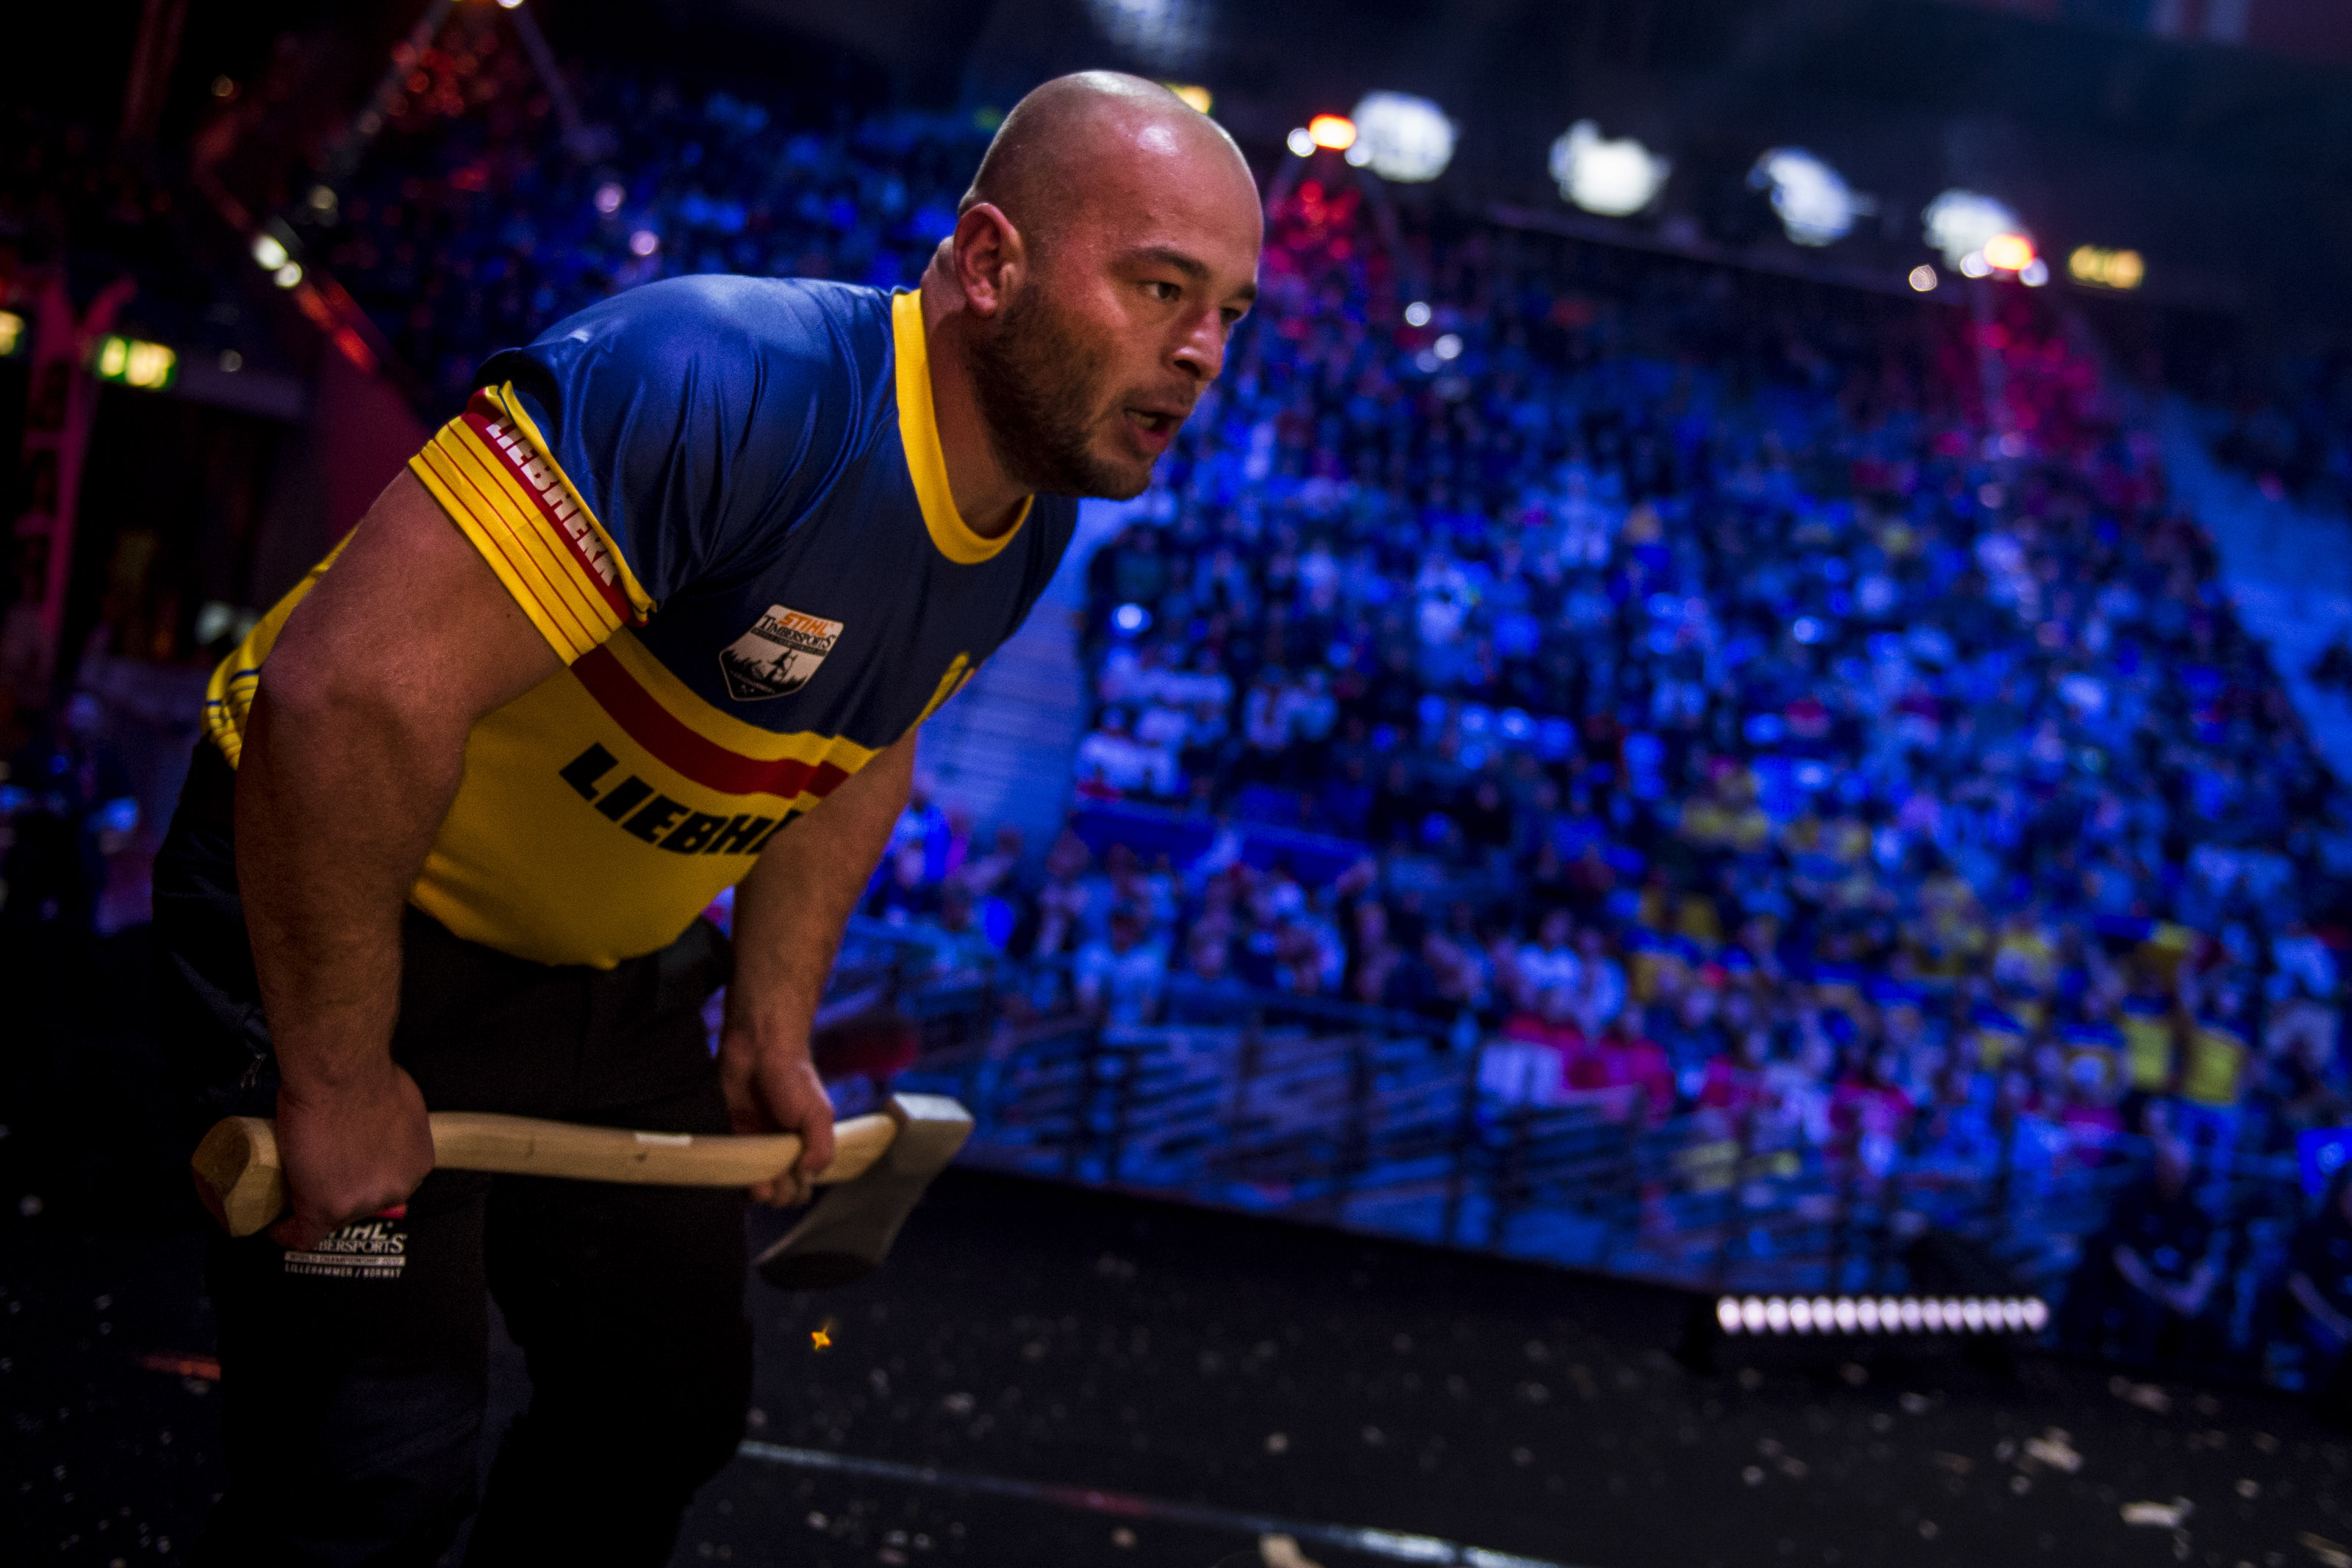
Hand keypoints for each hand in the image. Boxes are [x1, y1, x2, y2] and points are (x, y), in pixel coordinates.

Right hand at [268, 1064, 434, 1249]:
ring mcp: (361, 1202)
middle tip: (317, 1175)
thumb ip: (392, 1126)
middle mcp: (395, 1188)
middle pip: (362, 1203)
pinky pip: (303, 1234)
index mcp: (415, 1164)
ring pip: (333, 1216)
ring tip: (295, 1190)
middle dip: (341, 1191)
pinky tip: (277, 1226)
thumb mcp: (399, 1104)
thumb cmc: (366, 1076)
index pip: (386, 1184)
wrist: (340, 1076)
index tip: (345, 1175)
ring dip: (313, 1205)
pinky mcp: (325, 1207)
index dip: (362, 1180)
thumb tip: (375, 1127)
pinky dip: (288, 1232)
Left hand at [718, 1032, 835, 1206]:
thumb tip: (809, 1176)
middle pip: (778, 1192)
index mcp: (803, 1147)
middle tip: (775, 1182)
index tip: (794, 1178)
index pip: (803, 1186)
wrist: (758, 1048)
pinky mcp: (729, 1139)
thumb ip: (822, 1147)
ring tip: (758, 1186)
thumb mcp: (819, 1113)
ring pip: (753, 1186)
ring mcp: (753, 1147)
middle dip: (779, 1195)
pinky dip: (732, 1180)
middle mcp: (778, 1151)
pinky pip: (728, 1170)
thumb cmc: (794, 1078)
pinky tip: (737, 1178)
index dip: (798, 1190)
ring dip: (756, 1193)